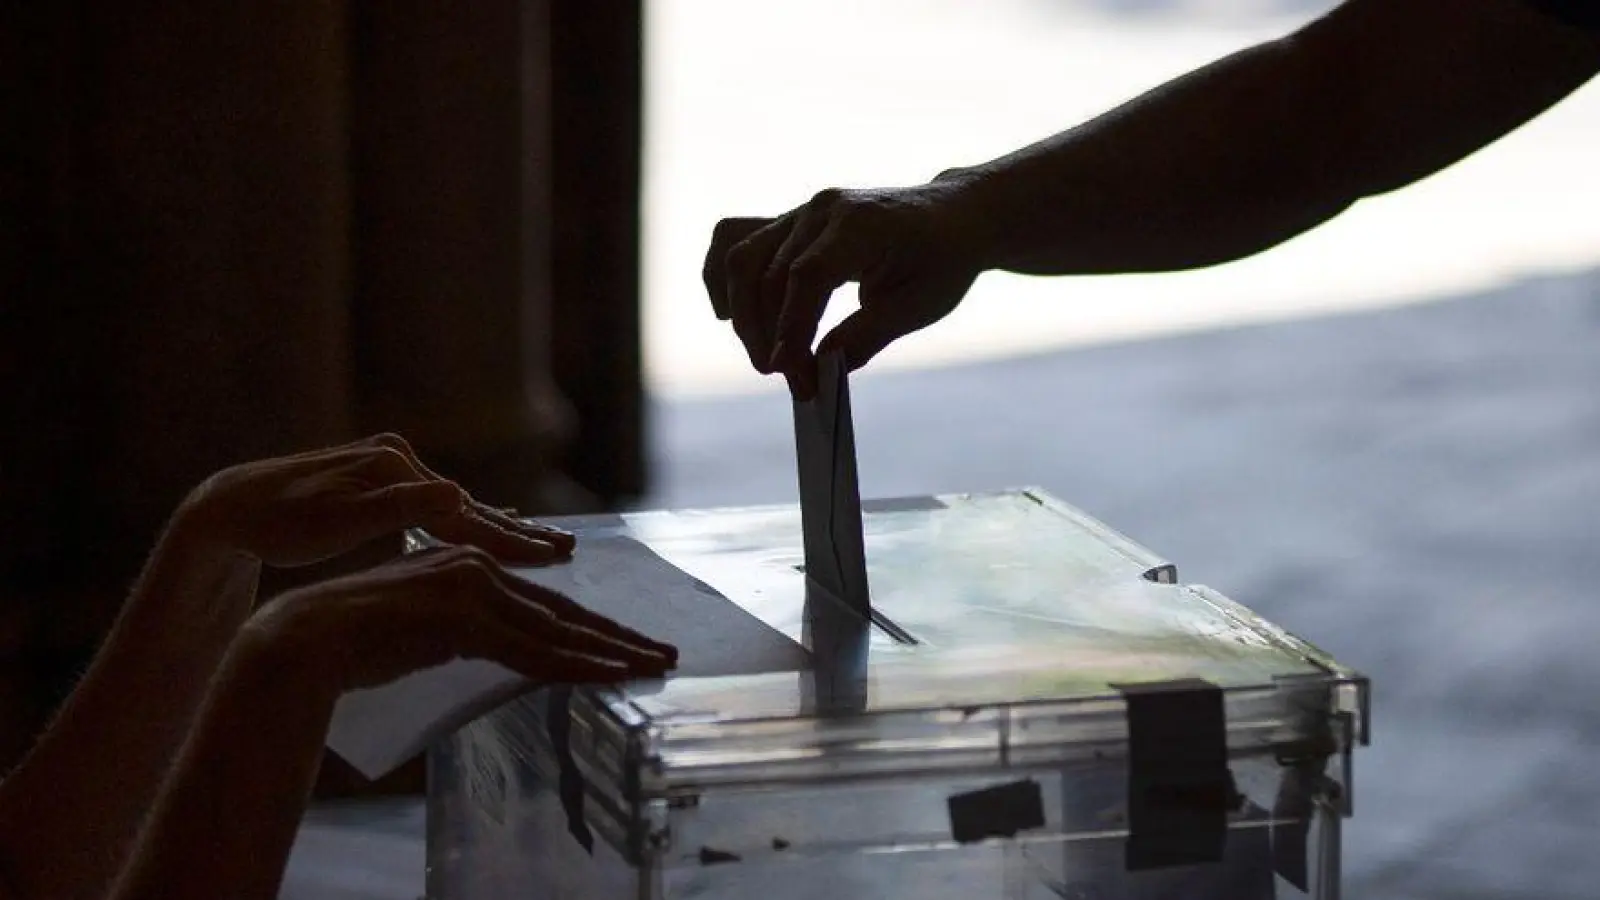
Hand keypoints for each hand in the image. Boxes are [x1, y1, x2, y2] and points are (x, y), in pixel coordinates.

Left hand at [181, 433, 575, 568]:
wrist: (234, 505)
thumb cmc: (280, 523)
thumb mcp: (337, 520)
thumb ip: (399, 508)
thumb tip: (458, 497)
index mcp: (396, 471)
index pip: (464, 514)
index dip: (508, 540)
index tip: (550, 557)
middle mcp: (401, 463)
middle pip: (470, 508)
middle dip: (519, 533)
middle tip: (568, 551)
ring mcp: (393, 472)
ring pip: (458, 509)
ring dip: (499, 529)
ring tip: (545, 544)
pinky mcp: (384, 486)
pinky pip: (438, 508)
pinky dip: (467, 519)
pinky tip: (492, 521)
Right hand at [250, 544, 676, 691]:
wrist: (304, 641)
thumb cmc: (353, 644)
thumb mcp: (423, 632)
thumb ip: (464, 631)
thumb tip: (498, 647)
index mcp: (468, 568)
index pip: (545, 603)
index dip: (591, 625)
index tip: (627, 642)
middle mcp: (477, 571)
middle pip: (565, 610)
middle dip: (619, 635)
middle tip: (665, 653)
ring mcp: (473, 594)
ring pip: (559, 631)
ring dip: (614, 652)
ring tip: (655, 666)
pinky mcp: (465, 623)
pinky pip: (535, 651)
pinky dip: (579, 664)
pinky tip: (614, 673)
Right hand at [703, 177, 985, 397]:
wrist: (953, 217)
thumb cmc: (942, 261)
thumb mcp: (920, 306)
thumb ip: (869, 334)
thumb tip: (820, 365)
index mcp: (859, 224)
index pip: (806, 275)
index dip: (790, 326)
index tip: (789, 372)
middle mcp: (821, 211)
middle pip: (764, 271)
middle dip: (767, 335)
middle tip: (791, 381)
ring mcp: (800, 213)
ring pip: (742, 259)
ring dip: (743, 316)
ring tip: (769, 360)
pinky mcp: (789, 223)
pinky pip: (737, 242)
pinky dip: (725, 279)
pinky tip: (728, 315)